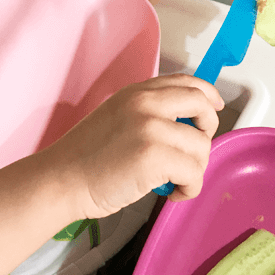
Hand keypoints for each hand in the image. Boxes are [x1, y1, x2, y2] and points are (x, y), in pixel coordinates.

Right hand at [45, 74, 223, 219]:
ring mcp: (151, 128)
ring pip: (202, 146)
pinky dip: (189, 188)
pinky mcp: (155, 156)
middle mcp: (146, 104)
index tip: (213, 109)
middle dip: (208, 130)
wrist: (61, 180)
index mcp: (137, 93)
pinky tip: (171, 193)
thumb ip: (148, 112)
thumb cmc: (85, 158)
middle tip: (193, 152)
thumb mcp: (117, 117)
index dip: (207, 96)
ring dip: (194, 169)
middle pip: (203, 105)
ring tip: (174, 181)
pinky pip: (194, 173)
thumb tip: (185, 124)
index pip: (187, 82)